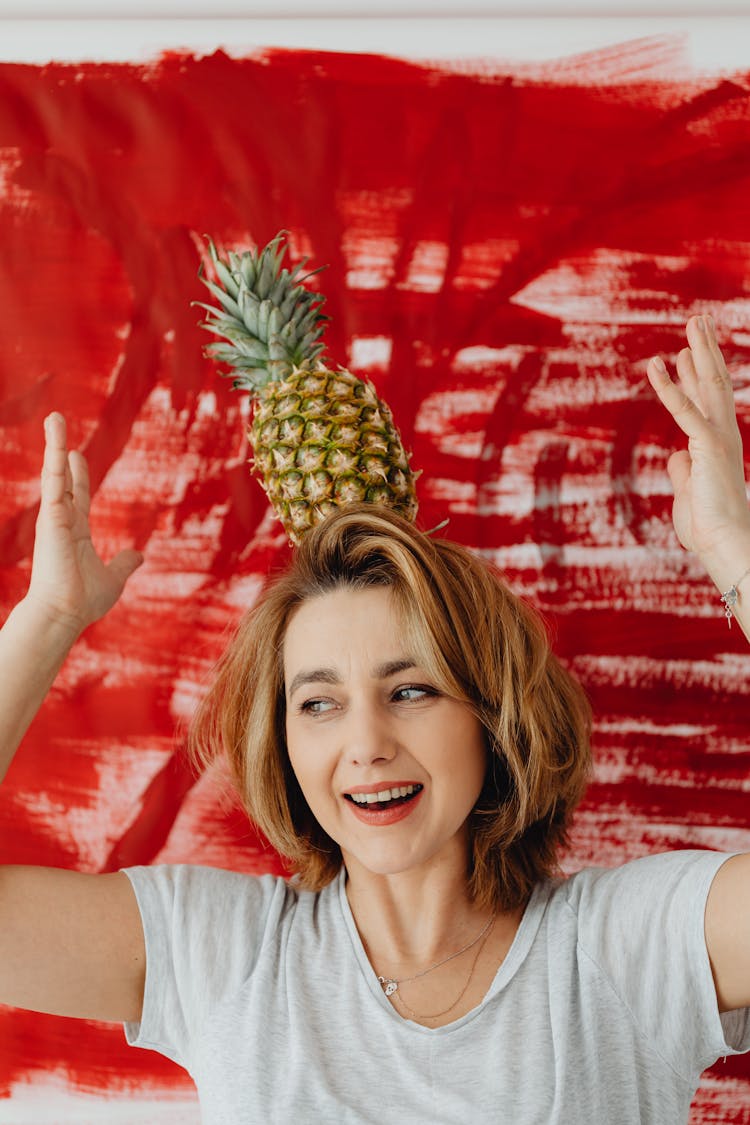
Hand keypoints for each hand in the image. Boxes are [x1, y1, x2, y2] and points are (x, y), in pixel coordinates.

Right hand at [26, 413, 142, 634]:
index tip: (76, 456)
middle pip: (62, 477)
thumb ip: (124, 563)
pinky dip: (53, 457)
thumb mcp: (113, 578)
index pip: (77, 495)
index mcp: (76, 532)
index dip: (79, 475)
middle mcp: (62, 521)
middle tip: (57, 424)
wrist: (64, 613)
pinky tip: (57, 438)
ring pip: (55, 473)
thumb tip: (139, 555)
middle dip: (59, 451)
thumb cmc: (84, 601)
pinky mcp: (50, 517)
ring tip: (54, 417)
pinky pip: (53, 481)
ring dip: (54, 444)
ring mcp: (54, 517)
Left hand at [646, 315, 749, 568]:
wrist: (723, 543)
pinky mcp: (707, 446)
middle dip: (704, 350)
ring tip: (693, 322)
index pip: (704, 401)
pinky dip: (669, 387)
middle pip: (712, 382)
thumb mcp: (688, 491)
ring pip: (707, 384)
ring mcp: (717, 438)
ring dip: (698, 351)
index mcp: (715, 445)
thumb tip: (675, 455)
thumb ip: (682, 470)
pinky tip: (655, 365)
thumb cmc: (706, 526)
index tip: (686, 352)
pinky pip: (684, 410)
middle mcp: (722, 434)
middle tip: (697, 320)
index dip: (693, 374)